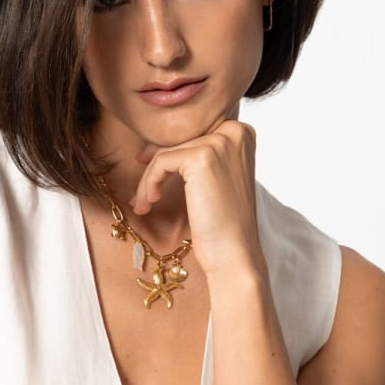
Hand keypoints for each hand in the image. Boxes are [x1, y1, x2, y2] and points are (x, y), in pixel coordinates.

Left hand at [130, 120, 263, 276]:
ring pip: (165, 153)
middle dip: (154, 168)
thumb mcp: (214, 178)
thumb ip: (196, 155)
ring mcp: (220, 143)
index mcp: (242, 132)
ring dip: (148, 181)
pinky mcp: (202, 158)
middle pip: (177, 141)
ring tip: (143, 204)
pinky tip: (149, 203)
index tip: (148, 169)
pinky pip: (160, 163)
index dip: (166, 151)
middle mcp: (234, 131)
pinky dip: (148, 184)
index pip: (192, 133)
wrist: (234, 252)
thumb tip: (152, 146)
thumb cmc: (223, 222)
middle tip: (142, 194)